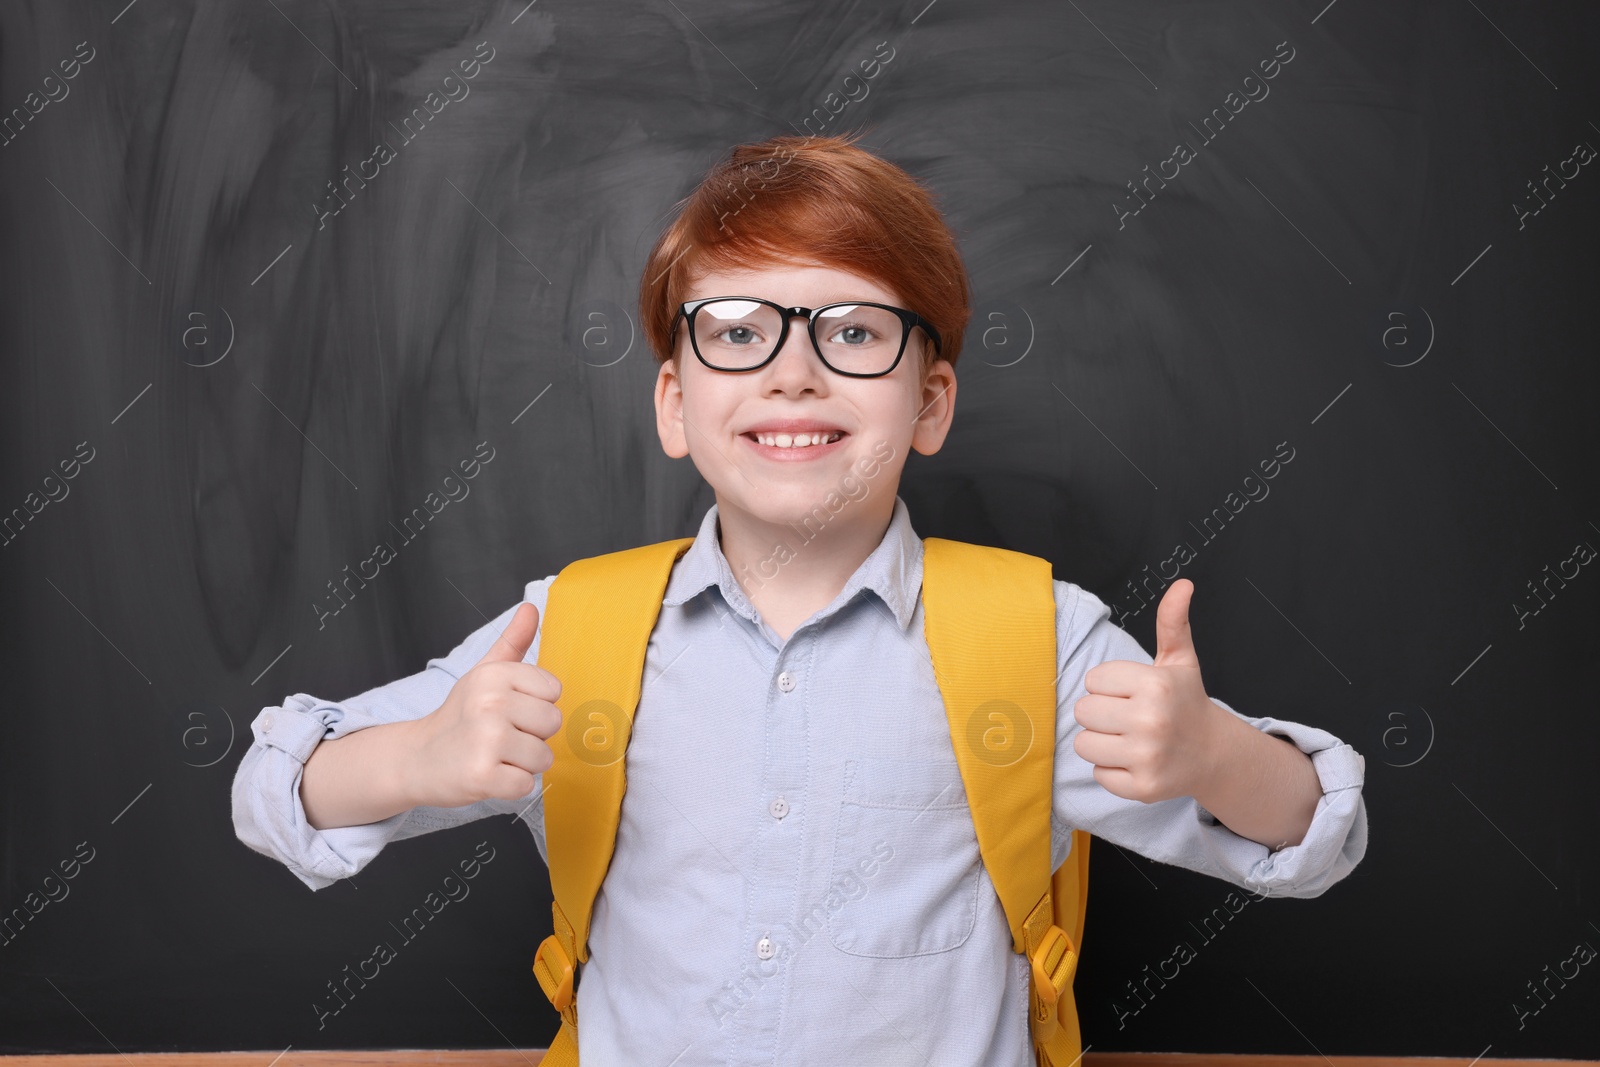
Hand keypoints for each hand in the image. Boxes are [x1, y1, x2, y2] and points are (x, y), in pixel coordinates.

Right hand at [401, 602, 562, 808]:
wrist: (416, 758)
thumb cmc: (460, 716)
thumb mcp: (483, 674)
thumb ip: (512, 641)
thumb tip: (532, 607)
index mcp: (495, 675)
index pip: (553, 692)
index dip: (535, 705)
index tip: (508, 710)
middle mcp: (491, 703)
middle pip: (552, 724)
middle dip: (531, 736)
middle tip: (498, 736)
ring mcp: (486, 740)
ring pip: (543, 757)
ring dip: (521, 764)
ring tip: (493, 755)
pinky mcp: (482, 775)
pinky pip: (526, 785)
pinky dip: (510, 786)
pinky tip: (488, 774)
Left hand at [1071, 579, 1231, 804]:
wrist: (1215, 754)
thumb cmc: (1186, 702)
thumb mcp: (1179, 660)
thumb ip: (1172, 621)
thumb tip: (1183, 583)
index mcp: (1155, 685)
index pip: (1092, 680)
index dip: (1109, 686)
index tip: (1134, 693)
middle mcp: (1152, 721)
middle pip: (1083, 712)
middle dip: (1101, 713)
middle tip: (1130, 717)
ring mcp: (1147, 757)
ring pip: (1084, 744)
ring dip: (1102, 741)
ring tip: (1130, 739)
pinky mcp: (1142, 788)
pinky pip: (1098, 773)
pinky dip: (1112, 769)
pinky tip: (1136, 761)